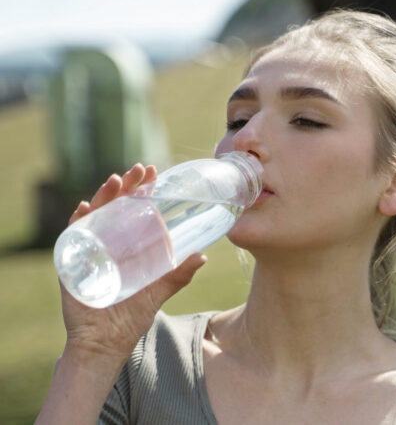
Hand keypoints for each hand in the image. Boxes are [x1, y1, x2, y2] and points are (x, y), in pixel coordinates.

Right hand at [60, 163, 206, 364]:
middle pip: (115, 207)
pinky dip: (77, 222)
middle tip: (139, 170)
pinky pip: (72, 238)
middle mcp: (108, 244)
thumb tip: (203, 256)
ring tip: (116, 181)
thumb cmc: (130, 318)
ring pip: (95, 216)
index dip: (143, 191)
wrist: (105, 344)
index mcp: (128, 246)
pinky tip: (84, 209)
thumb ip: (179, 275)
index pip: (135, 211)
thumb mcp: (158, 292)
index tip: (154, 173)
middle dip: (126, 187)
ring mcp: (90, 252)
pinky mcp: (72, 265)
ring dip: (103, 197)